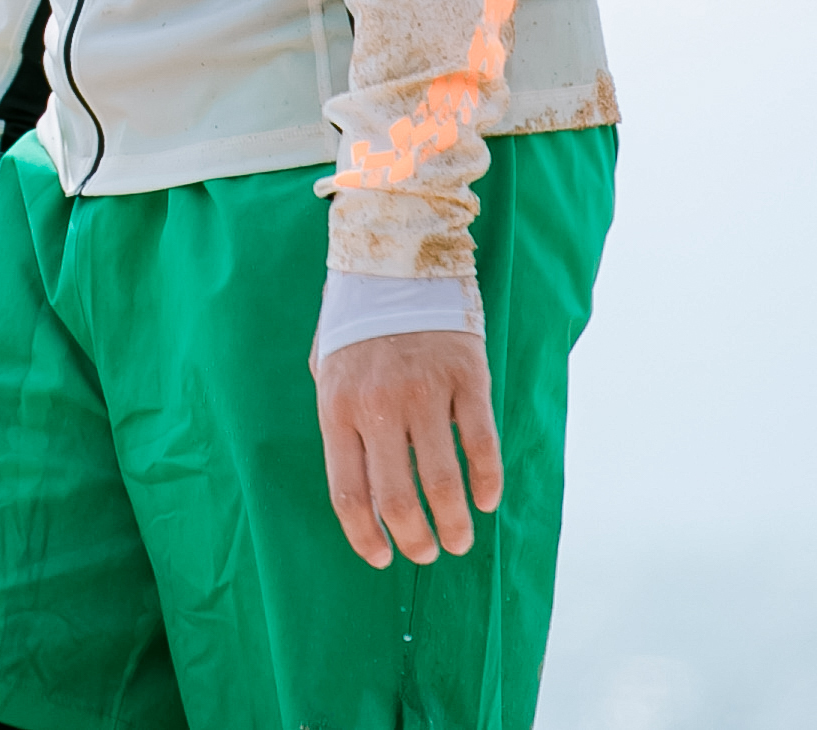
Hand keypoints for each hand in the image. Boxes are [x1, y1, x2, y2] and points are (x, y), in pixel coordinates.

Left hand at [309, 326, 502, 568]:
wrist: (394, 259)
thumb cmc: (356, 325)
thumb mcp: (329, 372)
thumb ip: (342, 429)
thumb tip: (364, 499)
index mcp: (338, 407)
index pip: (348, 495)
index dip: (366, 538)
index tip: (383, 558)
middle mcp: (378, 405)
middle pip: (398, 499)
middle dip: (417, 541)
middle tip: (430, 552)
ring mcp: (424, 391)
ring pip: (443, 482)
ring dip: (455, 524)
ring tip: (459, 540)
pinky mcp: (464, 376)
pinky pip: (482, 444)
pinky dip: (487, 482)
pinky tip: (486, 499)